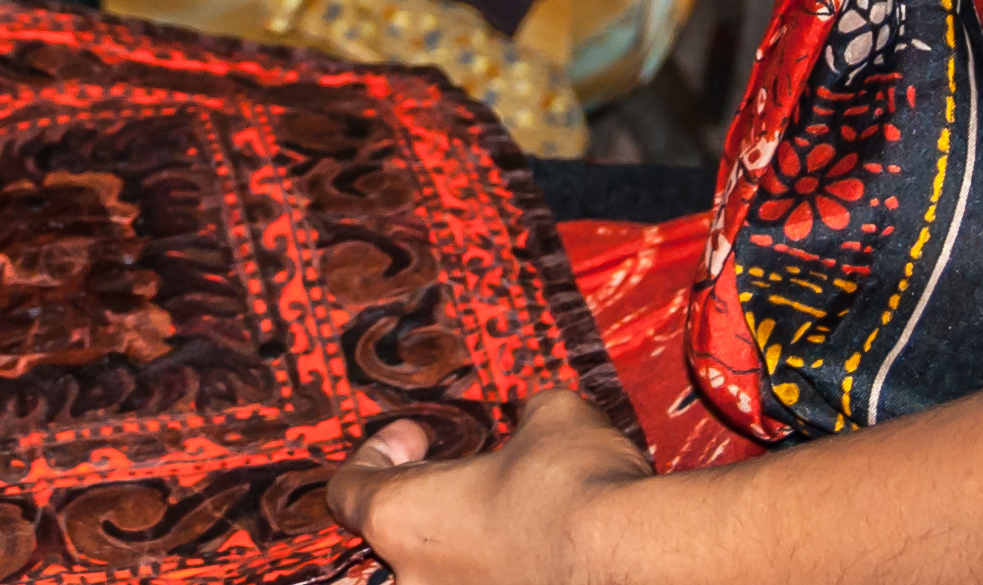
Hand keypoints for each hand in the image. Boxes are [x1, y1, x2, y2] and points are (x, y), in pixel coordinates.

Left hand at [327, 390, 655, 584]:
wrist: (635, 558)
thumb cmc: (578, 483)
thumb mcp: (552, 416)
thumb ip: (525, 417)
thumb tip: (534, 419)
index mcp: (400, 517)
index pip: (347, 491)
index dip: (377, 454)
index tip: (417, 437)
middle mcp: (416, 580)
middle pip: (392, 542)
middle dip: (429, 507)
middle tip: (470, 481)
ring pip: (442, 576)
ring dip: (467, 550)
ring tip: (513, 521)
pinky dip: (506, 572)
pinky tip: (544, 554)